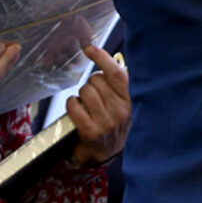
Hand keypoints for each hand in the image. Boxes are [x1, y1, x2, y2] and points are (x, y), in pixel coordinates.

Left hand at [69, 46, 130, 165]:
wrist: (105, 154)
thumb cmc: (112, 125)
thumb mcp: (122, 104)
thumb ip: (117, 86)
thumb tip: (106, 60)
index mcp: (130, 100)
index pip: (117, 74)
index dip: (102, 58)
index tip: (89, 48)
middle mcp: (121, 110)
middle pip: (97, 81)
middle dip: (90, 84)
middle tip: (92, 94)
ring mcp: (107, 122)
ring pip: (86, 92)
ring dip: (81, 94)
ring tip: (85, 103)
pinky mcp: (91, 131)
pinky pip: (75, 106)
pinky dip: (71, 104)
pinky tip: (76, 108)